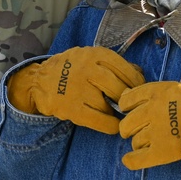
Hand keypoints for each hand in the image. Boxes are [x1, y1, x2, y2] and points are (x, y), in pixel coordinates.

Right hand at [6, 46, 144, 134]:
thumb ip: (114, 64)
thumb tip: (140, 73)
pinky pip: (98, 120)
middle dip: (127, 98)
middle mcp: (86, 69)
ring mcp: (77, 89)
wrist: (40, 80)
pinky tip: (114, 125)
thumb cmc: (73, 68)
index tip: (140, 89)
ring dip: (116, 111)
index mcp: (94, 54)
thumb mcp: (91, 58)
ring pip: (108, 104)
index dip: (136, 81)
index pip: (124, 68)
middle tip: (131, 104)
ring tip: (119, 113)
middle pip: (118, 87)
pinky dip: (110, 125)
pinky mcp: (71, 108)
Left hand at [118, 80, 180, 170]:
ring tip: (150, 143)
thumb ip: (160, 92)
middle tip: (135, 130)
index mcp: (154, 94)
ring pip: (135, 141)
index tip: (129, 109)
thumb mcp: (179, 87)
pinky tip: (129, 159)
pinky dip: (131, 160)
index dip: (126, 105)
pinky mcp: (160, 152)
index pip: (127, 99)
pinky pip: (137, 159)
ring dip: (139, 143)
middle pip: (127, 124)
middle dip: (129, 128)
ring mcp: (154, 133)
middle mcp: (149, 112)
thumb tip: (143, 96)